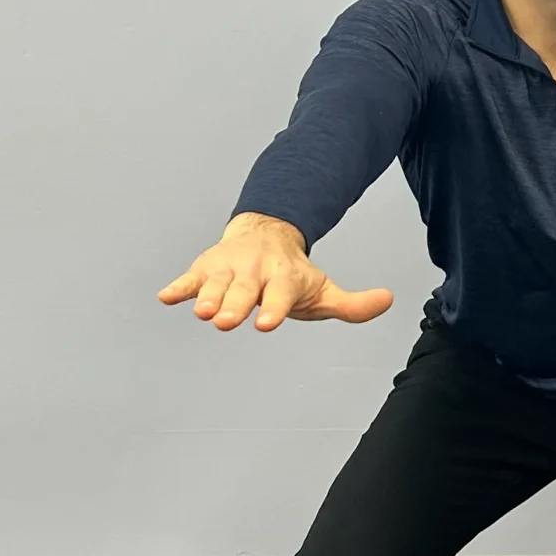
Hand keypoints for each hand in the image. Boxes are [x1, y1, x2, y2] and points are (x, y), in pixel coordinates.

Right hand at [157, 212, 393, 330]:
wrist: (265, 232)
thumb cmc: (292, 273)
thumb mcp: (323, 289)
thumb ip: (352, 304)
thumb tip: (388, 300)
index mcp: (283, 277)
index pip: (279, 296)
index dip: (273, 308)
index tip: (266, 323)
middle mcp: (255, 271)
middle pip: (243, 291)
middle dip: (234, 304)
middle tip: (225, 320)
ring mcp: (228, 269)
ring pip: (216, 285)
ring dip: (206, 296)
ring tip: (201, 310)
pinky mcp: (206, 268)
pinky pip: (190, 278)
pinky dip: (179, 287)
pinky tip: (166, 296)